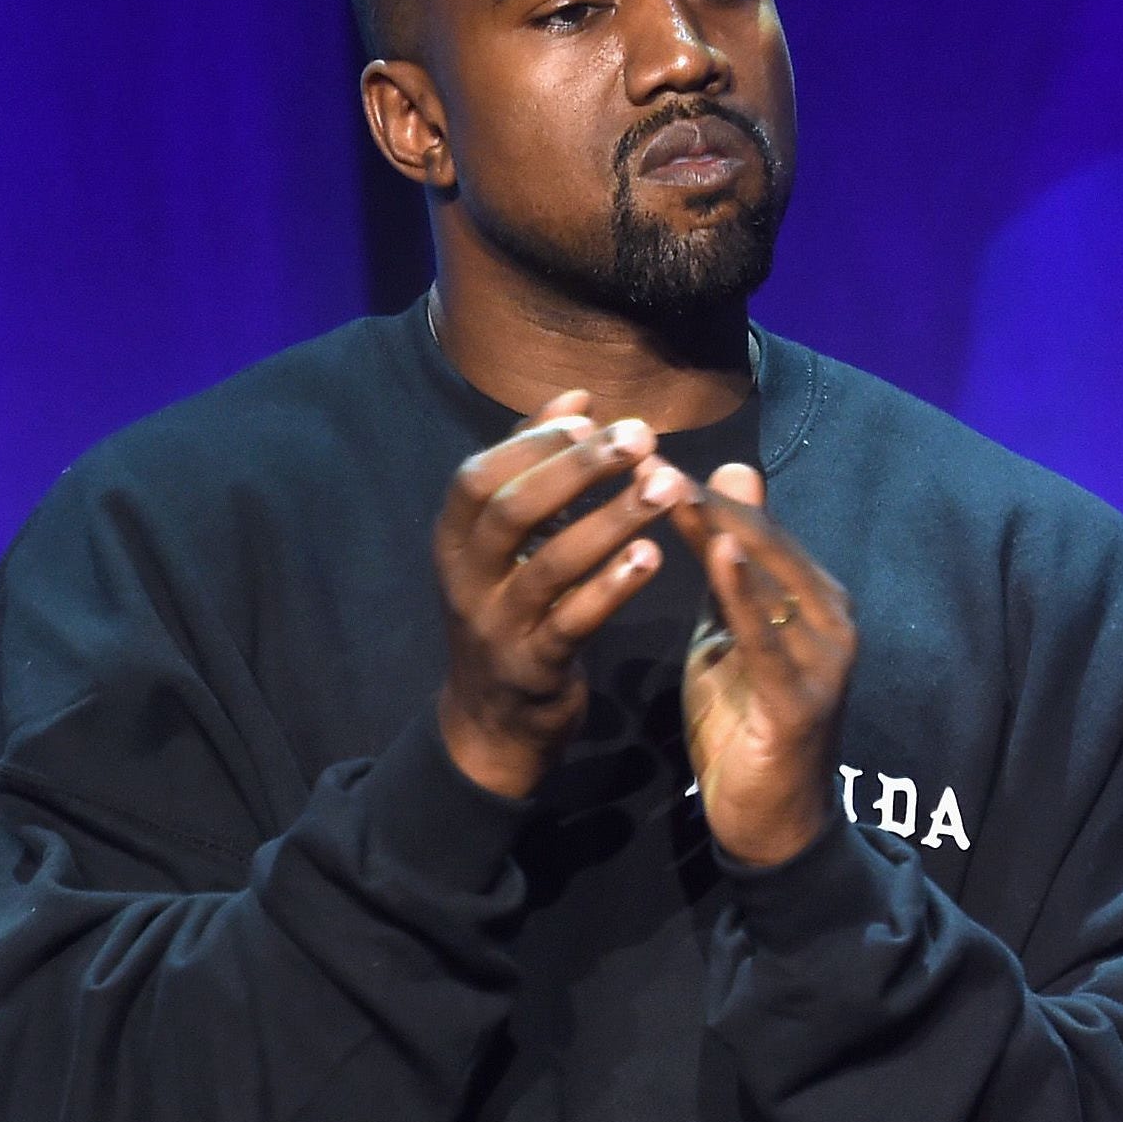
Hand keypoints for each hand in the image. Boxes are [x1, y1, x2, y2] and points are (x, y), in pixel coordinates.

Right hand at [435, 391, 695, 798]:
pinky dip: (612, 587)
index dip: (531, 442)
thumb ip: (536, 468)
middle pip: (513, 511)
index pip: (478, 477)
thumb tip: (577, 397)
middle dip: (578, 468)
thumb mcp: (508, 545)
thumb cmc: (512, 611)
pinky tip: (652, 555)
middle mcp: (466, 581)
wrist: (493, 723)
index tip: (590, 414)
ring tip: (666, 485)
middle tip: (642, 437)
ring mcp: (496, 627)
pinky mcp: (534, 668)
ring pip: (550, 565)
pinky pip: (572, 622)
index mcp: (456, 542)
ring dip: (611, 519)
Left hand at [669, 466, 856, 866]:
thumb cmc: (746, 722)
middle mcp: (830, 618)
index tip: (643, 456)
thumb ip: (729, 570)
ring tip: (670, 487)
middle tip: (646, 457)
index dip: (702, 491)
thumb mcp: (730, 634)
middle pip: (763, 544)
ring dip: (718, 529)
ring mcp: (825, 658)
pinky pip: (772, 638)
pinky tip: (720, 554)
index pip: (755, 529)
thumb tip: (730, 484)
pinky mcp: (806, 699)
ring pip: (770, 579)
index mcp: (813, 599)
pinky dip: (747, 594)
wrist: (769, 821)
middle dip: (704, 499)